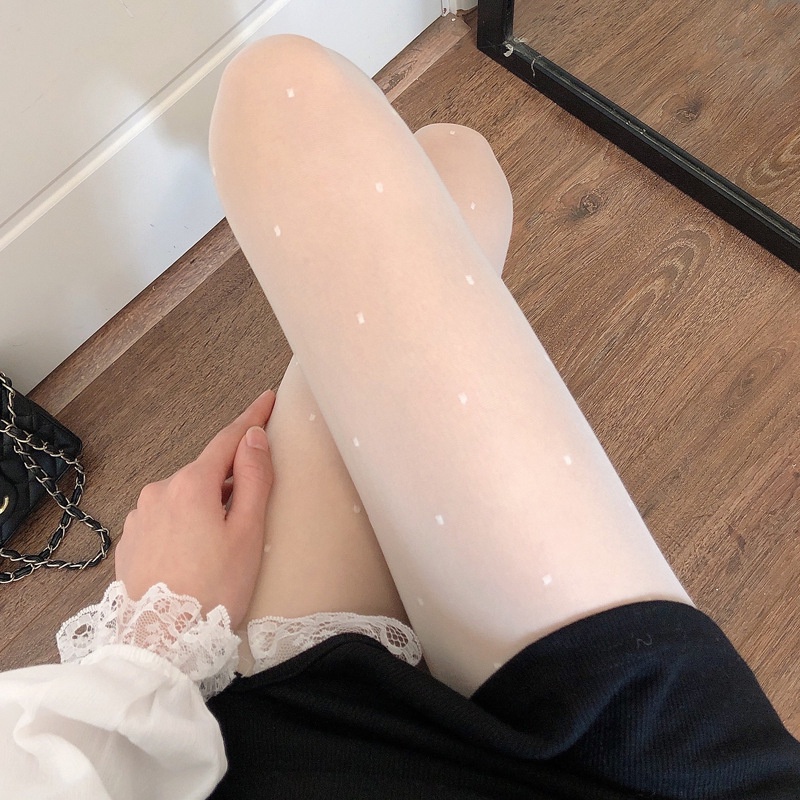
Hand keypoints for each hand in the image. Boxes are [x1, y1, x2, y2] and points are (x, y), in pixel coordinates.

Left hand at [115, 389, 276, 628]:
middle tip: (253, 508)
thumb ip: (254, 478)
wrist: (162, 643)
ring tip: (223, 543)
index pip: (228, 438)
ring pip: (184, 496)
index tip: (267, 399)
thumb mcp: (248, 532)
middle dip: (231, 478)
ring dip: (206, 504)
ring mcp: (140, 517)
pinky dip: (185, 523)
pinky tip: (195, 553)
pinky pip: (165, 518)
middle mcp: (159, 491)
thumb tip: (253, 437)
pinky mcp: (131, 541)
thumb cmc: (215, 589)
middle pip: (206, 471)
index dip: (251, 418)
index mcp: (191, 484)